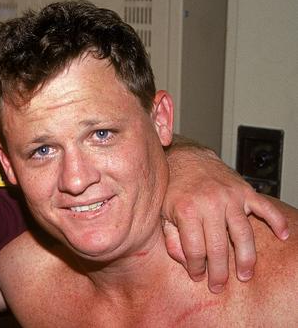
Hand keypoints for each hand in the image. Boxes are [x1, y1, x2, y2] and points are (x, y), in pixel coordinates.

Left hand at [161, 137, 287, 293]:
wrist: (186, 158)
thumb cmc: (172, 188)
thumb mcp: (162, 212)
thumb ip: (171, 238)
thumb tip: (185, 262)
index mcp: (186, 210)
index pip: (194, 249)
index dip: (196, 267)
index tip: (197, 276)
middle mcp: (209, 203)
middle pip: (219, 247)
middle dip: (219, 272)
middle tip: (219, 286)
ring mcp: (229, 196)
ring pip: (243, 234)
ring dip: (246, 258)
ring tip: (245, 275)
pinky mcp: (244, 190)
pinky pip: (265, 207)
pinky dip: (277, 221)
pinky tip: (283, 236)